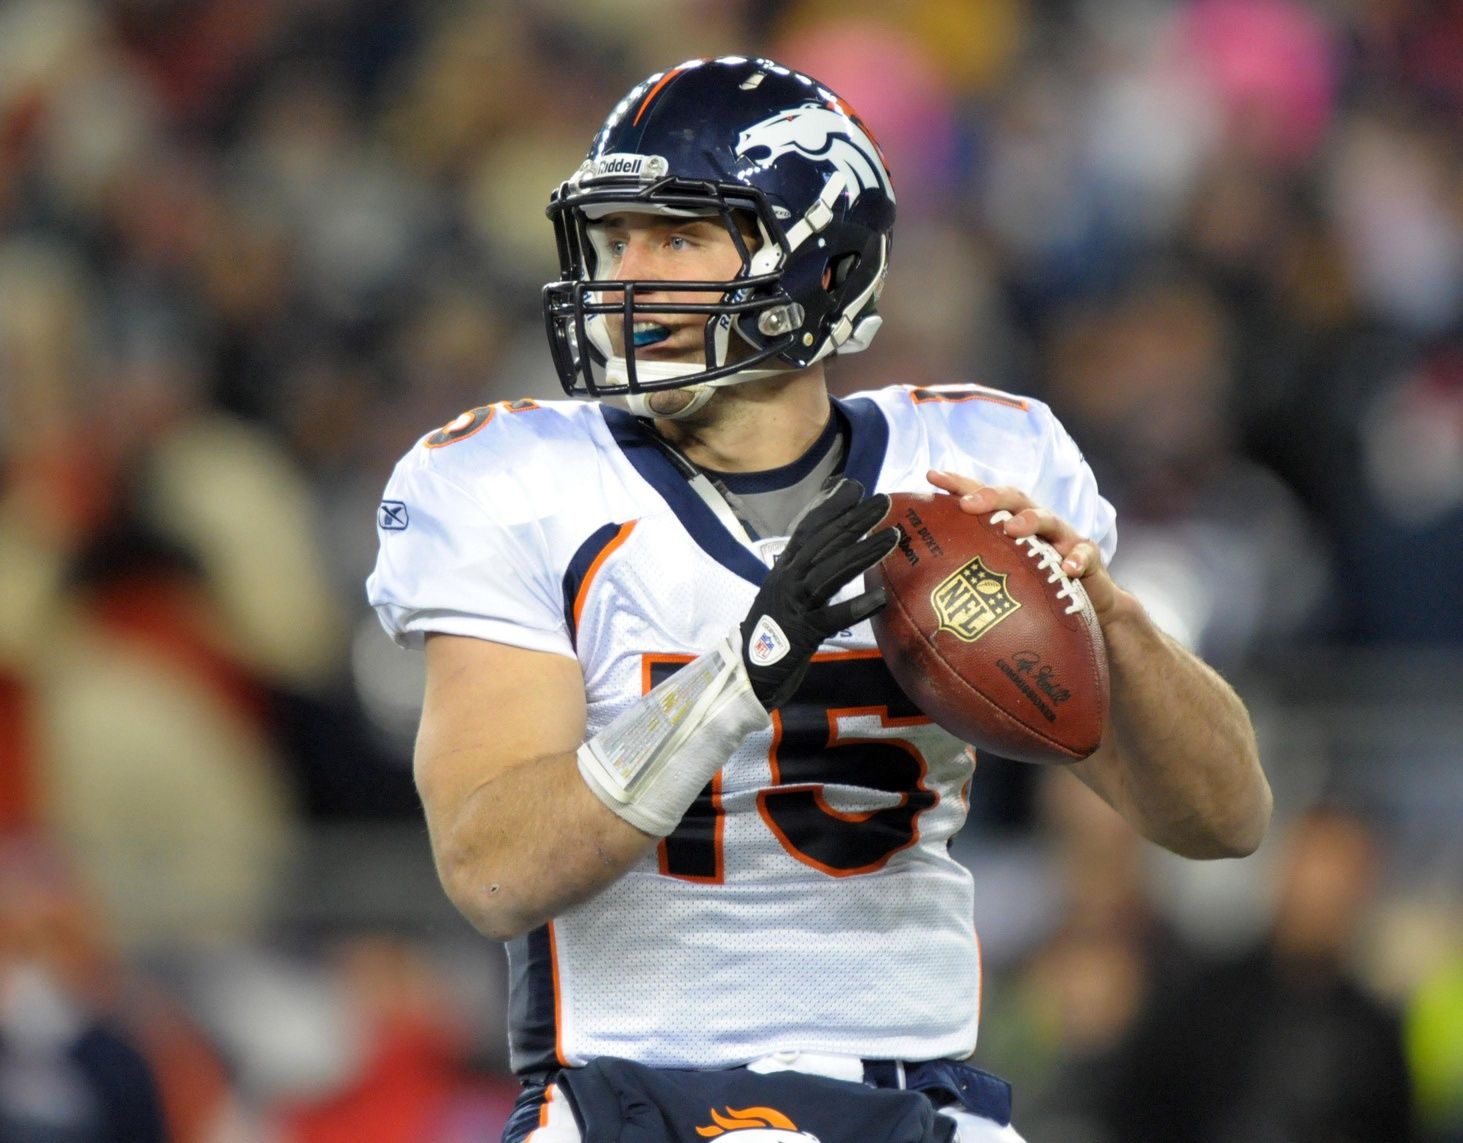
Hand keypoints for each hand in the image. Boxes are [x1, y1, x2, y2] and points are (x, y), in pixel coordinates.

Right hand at [739, 477, 897, 709]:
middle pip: (822, 544)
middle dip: (854, 519)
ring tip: (892, 536)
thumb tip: (828, 539)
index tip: (856, 487)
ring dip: (862, 552)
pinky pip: (831, 618)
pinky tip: (881, 597)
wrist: (747, 673)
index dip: (831, 507)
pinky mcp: (802, 635)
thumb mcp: (786, 592)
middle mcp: (787, 581)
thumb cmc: (773, 632)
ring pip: (829, 573)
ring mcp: (793, 607)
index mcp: (784, 570)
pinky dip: (855, 607)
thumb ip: (804, 566)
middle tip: (884, 501)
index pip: (808, 530)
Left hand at [926, 469, 1120, 619]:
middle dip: (991, 496)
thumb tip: (919, 589)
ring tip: (1012, 528)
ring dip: (1030, 520)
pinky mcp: (1088, 558)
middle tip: (968, 503)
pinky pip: (1086, 554)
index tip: (931, 476)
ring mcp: (1063, 538)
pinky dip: (1076, 558)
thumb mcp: (1002, 576)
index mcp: (1011, 522)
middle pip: (1015, 498)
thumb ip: (971, 573)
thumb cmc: (1036, 585)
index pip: (983, 497)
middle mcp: (1036, 523)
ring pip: (1049, 519)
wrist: (1089, 603)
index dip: (959, 484)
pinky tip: (1066, 568)